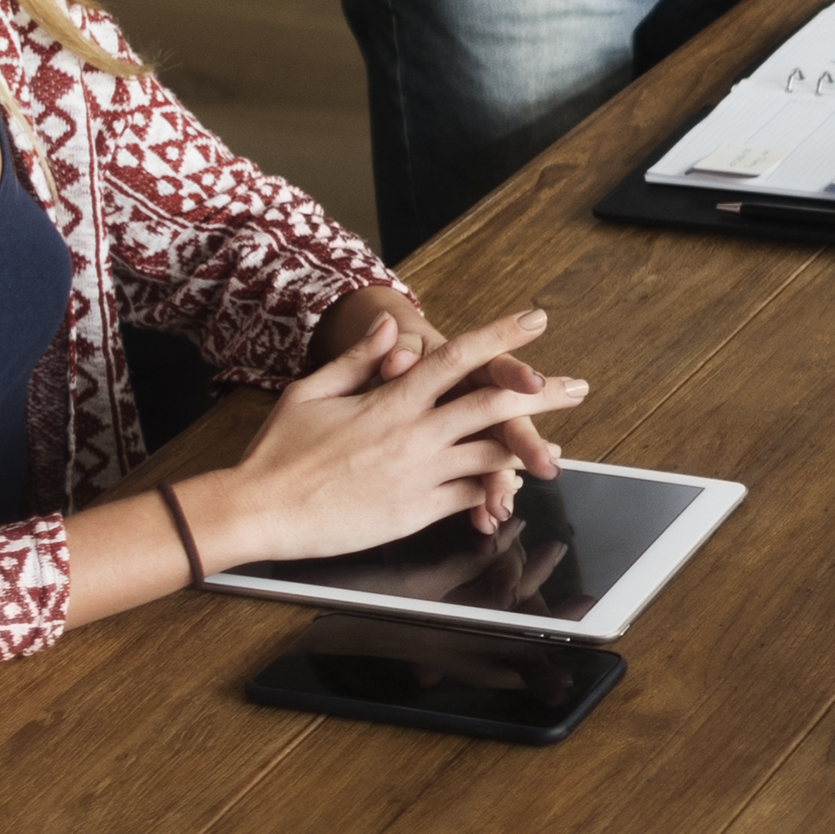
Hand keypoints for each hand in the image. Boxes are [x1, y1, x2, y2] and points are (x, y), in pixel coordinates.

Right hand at [205, 307, 588, 561]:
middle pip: (495, 404)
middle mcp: (413, 434)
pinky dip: (491, 490)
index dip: (503, 336)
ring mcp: (418, 475)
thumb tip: (386, 329)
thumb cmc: (278, 451)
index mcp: (391, 399)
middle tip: (576, 387)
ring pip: (492, 455)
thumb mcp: (312, 391)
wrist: (258, 510)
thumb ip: (356, 360)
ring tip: (553, 450)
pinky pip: (468, 496)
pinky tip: (506, 487)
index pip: (460, 357)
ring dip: (525, 450)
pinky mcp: (414, 513)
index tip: (536, 320)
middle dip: (543, 393)